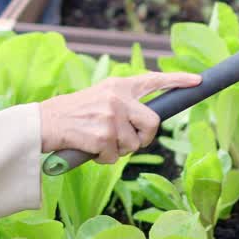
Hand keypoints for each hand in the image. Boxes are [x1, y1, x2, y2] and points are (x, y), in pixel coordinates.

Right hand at [38, 71, 201, 163]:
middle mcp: (117, 97)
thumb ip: (123, 104)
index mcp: (118, 85)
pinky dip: (103, 159)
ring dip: (118, 150)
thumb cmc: (71, 115)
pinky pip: (115, 157)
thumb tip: (148, 123)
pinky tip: (89, 148)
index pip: (154, 80)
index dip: (178, 81)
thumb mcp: (99, 98)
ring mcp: (111, 116)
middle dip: (144, 137)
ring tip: (98, 141)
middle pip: (153, 123)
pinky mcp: (102, 136)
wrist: (41, 123)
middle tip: (125, 141)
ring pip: (133, 145)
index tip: (198, 81)